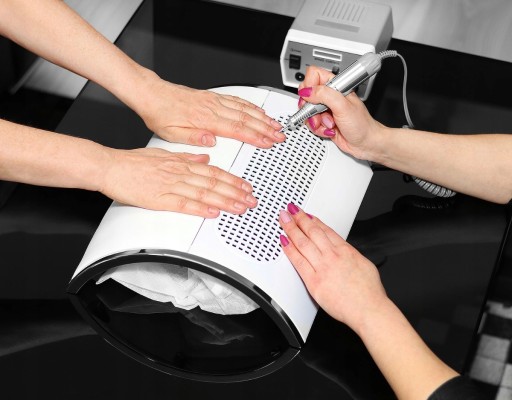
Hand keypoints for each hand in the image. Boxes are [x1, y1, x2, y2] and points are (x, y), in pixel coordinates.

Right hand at [99, 147, 256, 217]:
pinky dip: (200, 208)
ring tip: (240, 207)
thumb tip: (206, 157)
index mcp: (182, 162)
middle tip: (251, 200)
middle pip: (214, 182)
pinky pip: (183, 204)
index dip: (233, 179)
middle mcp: (179, 172)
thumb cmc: (133, 162)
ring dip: (224, 201)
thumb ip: (187, 156)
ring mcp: (170, 185)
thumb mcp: (164, 153)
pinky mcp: (159, 199)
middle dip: (235, 192)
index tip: (246, 187)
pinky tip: (213, 212)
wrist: (110, 167)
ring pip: (203, 192)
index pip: (214, 171)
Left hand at [134, 73, 284, 148]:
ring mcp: (213, 101)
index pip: (236, 129)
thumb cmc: (160, 115)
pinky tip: (258, 110)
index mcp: (204, 119)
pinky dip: (251, 105)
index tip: (268, 141)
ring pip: (244, 108)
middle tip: (279, 135)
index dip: (255, 136)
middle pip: (245, 118)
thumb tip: (210, 141)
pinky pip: (236, 100)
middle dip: (266, 128)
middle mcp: (211, 108)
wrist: (152, 95)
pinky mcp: (212, 97)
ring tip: (276, 124)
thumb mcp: (171, 133)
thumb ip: (193, 138)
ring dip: (262, 117)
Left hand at [278, 203, 387, 331]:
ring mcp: (323, 267)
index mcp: (346, 251)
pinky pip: (298, 262)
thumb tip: (345, 252)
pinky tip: (283, 241)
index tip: (307, 215)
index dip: (314, 220)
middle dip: (300, 218)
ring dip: (291, 228)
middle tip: (291, 209)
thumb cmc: (369, 292)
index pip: (326, 230)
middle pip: (312, 231)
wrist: (369, 309)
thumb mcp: (365, 264)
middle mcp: (333, 256)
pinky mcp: (314, 281)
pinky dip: (289, 250)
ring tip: (284, 219)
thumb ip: (351, 256)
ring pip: (303, 242)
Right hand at [297, 66, 383, 159]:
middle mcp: (329, 96)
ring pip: (307, 112)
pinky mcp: (323, 121)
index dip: (309, 85)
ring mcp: (326, 109)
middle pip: (307, 95)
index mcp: (336, 86)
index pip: (314, 75)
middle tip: (320, 112)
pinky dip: (318, 129)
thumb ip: (324, 95)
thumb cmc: (362, 124)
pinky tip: (329, 130)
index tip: (312, 97)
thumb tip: (307, 92)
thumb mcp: (343, 106)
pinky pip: (311, 123)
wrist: (366, 143)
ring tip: (329, 124)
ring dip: (316, 121)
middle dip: (310, 108)